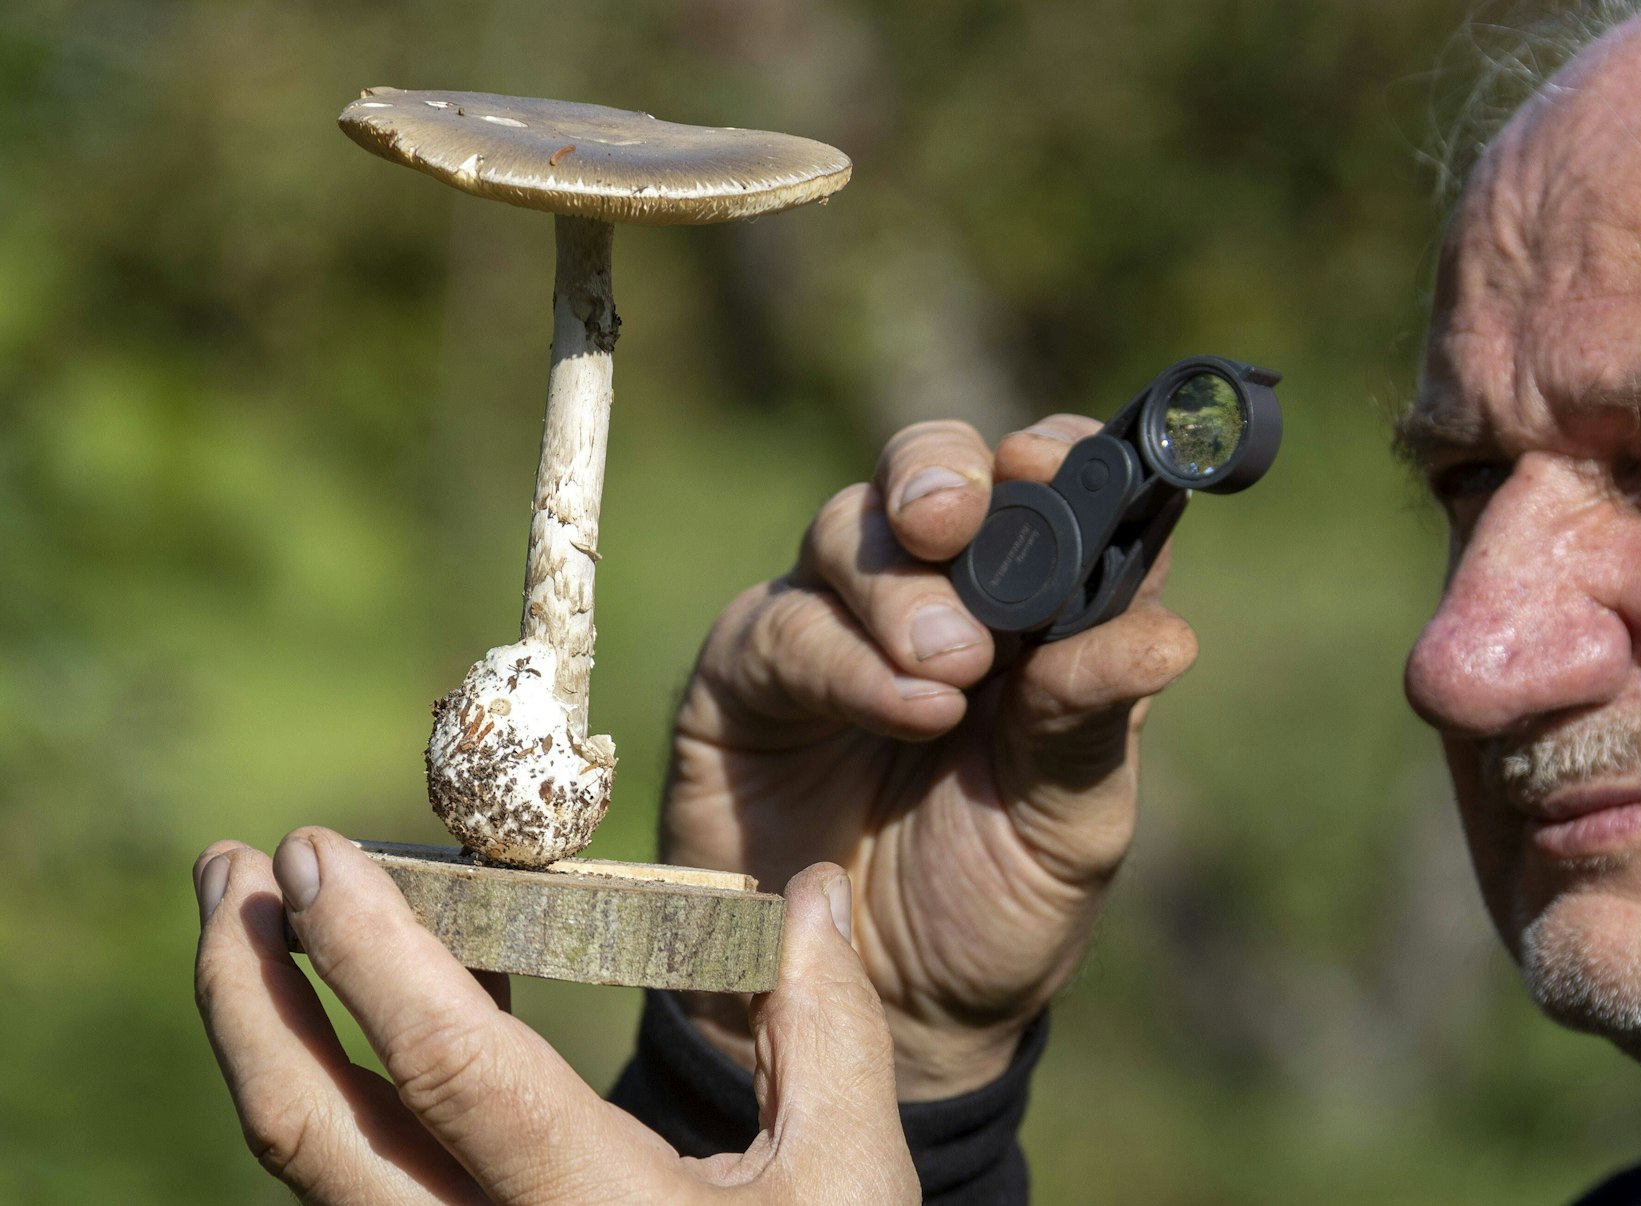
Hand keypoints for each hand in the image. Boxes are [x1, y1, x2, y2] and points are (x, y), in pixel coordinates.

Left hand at [193, 828, 915, 1203]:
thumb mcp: (850, 1185)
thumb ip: (830, 1032)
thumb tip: (817, 890)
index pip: (451, 1073)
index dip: (371, 956)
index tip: (316, 850)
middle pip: (311, 1132)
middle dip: (245, 987)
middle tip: (228, 867)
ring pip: (309, 1164)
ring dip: (261, 1030)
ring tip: (251, 915)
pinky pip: (354, 1180)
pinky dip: (336, 1081)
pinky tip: (367, 1006)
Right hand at [662, 416, 1197, 1098]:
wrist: (881, 1016)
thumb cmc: (993, 908)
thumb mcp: (1071, 822)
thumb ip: (1096, 717)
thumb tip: (1170, 635)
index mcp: (1032, 611)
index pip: (1046, 484)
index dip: (1053, 455)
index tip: (1052, 467)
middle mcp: (934, 597)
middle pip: (930, 468)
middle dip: (941, 475)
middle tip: (959, 525)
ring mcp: (836, 628)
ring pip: (849, 528)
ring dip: (903, 588)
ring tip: (952, 674)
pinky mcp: (751, 675)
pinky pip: (786, 625)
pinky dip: (848, 657)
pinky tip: (906, 710)